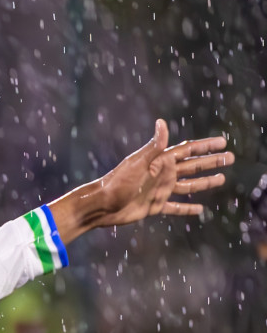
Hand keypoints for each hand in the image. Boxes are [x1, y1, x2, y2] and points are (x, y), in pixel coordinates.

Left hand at [50, 120, 233, 242]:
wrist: (101, 205)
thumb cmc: (117, 182)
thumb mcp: (138, 163)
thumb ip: (154, 146)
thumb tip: (162, 122)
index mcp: (160, 161)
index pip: (188, 150)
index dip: (205, 146)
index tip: (223, 142)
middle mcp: (162, 174)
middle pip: (192, 167)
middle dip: (211, 162)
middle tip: (231, 158)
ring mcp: (159, 190)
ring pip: (188, 186)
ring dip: (205, 183)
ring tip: (222, 178)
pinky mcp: (154, 206)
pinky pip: (174, 208)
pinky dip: (187, 209)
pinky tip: (199, 210)